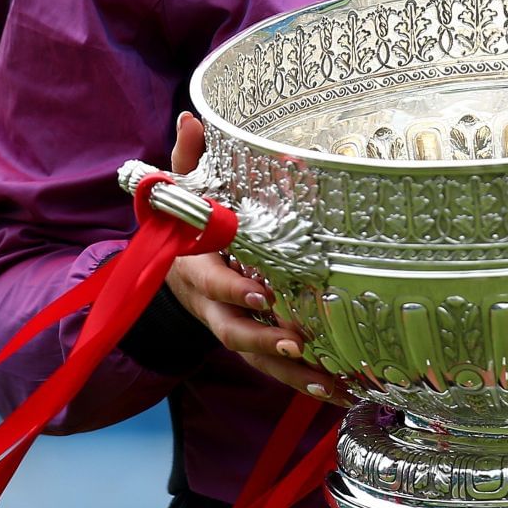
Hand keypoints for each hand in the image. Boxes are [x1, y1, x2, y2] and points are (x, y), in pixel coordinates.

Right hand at [164, 111, 351, 406]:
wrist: (167, 264)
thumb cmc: (183, 220)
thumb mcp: (180, 188)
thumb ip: (189, 157)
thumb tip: (192, 116)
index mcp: (195, 267)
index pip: (211, 282)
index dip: (234, 290)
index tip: (262, 294)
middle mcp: (210, 305)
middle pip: (233, 330)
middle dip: (263, 339)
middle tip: (297, 342)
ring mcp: (230, 328)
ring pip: (257, 358)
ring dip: (291, 372)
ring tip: (329, 381)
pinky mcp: (249, 345)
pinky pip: (274, 370)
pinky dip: (303, 383)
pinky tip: (340, 392)